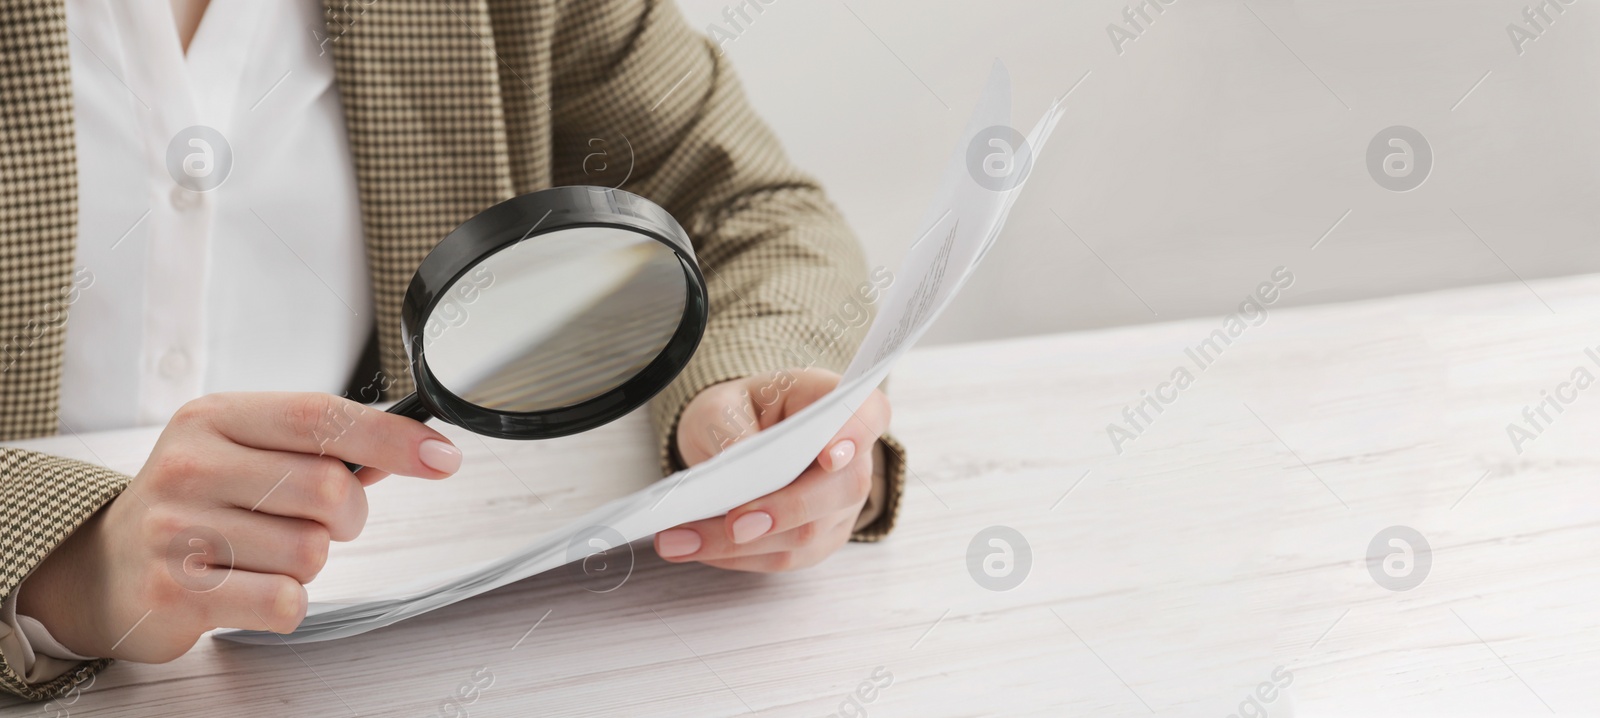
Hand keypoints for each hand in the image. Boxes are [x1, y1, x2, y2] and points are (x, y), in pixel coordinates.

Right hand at [18, 392, 462, 661]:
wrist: (104, 569)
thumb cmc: (194, 504)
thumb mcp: (242, 452)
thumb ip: (321, 446)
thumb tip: (417, 448)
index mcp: (214, 418)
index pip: (321, 416)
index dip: (391, 437)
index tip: (442, 457)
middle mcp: (191, 466)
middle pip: (330, 489)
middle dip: (348, 516)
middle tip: (319, 523)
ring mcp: (178, 529)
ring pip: (312, 551)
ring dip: (309, 564)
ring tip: (263, 555)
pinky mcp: (176, 591)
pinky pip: (284, 602)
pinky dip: (286, 603)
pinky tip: (249, 588)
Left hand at [655, 368, 889, 571]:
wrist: (731, 436)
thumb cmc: (737, 412)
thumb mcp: (722, 406)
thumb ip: (732, 431)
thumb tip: (734, 471)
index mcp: (831, 403)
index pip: (868, 413)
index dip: (856, 434)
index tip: (828, 456)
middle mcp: (851, 457)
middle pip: (842, 488)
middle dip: (784, 510)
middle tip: (734, 523)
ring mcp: (839, 504)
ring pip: (808, 533)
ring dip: (739, 545)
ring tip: (678, 539)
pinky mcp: (818, 540)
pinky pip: (783, 557)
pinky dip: (734, 557)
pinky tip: (693, 547)